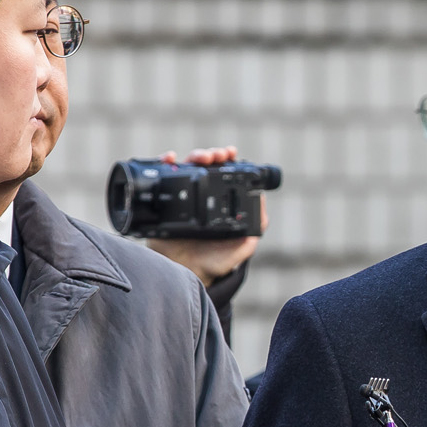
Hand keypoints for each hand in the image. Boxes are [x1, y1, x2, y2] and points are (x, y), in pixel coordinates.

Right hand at [147, 146, 267, 285]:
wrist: (185, 273)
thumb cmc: (214, 261)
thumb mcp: (241, 248)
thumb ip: (255, 230)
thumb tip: (262, 203)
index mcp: (221, 203)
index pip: (225, 174)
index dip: (228, 160)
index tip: (231, 154)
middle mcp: (203, 196)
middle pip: (206, 166)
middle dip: (212, 155)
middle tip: (217, 156)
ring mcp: (184, 196)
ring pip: (188, 167)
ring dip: (195, 156)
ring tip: (201, 157)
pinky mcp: (166, 201)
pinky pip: (165, 177)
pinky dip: (167, 164)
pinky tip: (171, 159)